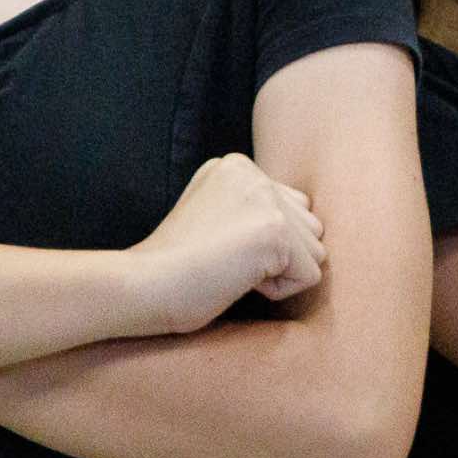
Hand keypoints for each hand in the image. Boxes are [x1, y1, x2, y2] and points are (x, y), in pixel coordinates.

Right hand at [131, 154, 325, 334]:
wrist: (143, 285)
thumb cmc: (173, 266)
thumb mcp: (211, 214)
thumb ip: (251, 208)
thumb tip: (306, 227)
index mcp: (237, 166)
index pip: (291, 208)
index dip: (261, 243)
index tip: (217, 249)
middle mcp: (254, 173)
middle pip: (308, 227)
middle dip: (278, 256)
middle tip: (224, 262)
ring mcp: (265, 200)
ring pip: (314, 251)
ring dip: (279, 273)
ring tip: (231, 270)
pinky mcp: (275, 231)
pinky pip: (310, 276)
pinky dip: (279, 291)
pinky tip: (238, 281)